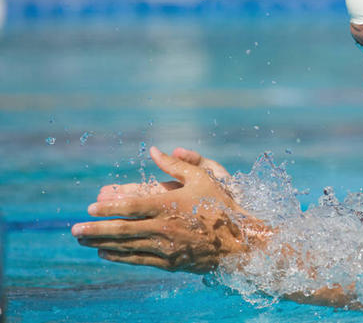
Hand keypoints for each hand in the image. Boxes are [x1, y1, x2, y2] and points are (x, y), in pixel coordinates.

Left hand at [72, 147, 268, 272]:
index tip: (89, 208)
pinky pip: (138, 259)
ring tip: (82, 241)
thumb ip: (176, 165)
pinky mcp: (170, 261)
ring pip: (127, 246)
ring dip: (101, 243)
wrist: (240, 241)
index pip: (132, 206)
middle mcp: (165, 227)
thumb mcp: (203, 178)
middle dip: (95, 230)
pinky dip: (119, 256)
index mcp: (171, 204)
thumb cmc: (222, 205)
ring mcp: (166, 247)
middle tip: (73, 230)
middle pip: (123, 229)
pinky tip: (105, 252)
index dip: (109, 208)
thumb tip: (154, 151)